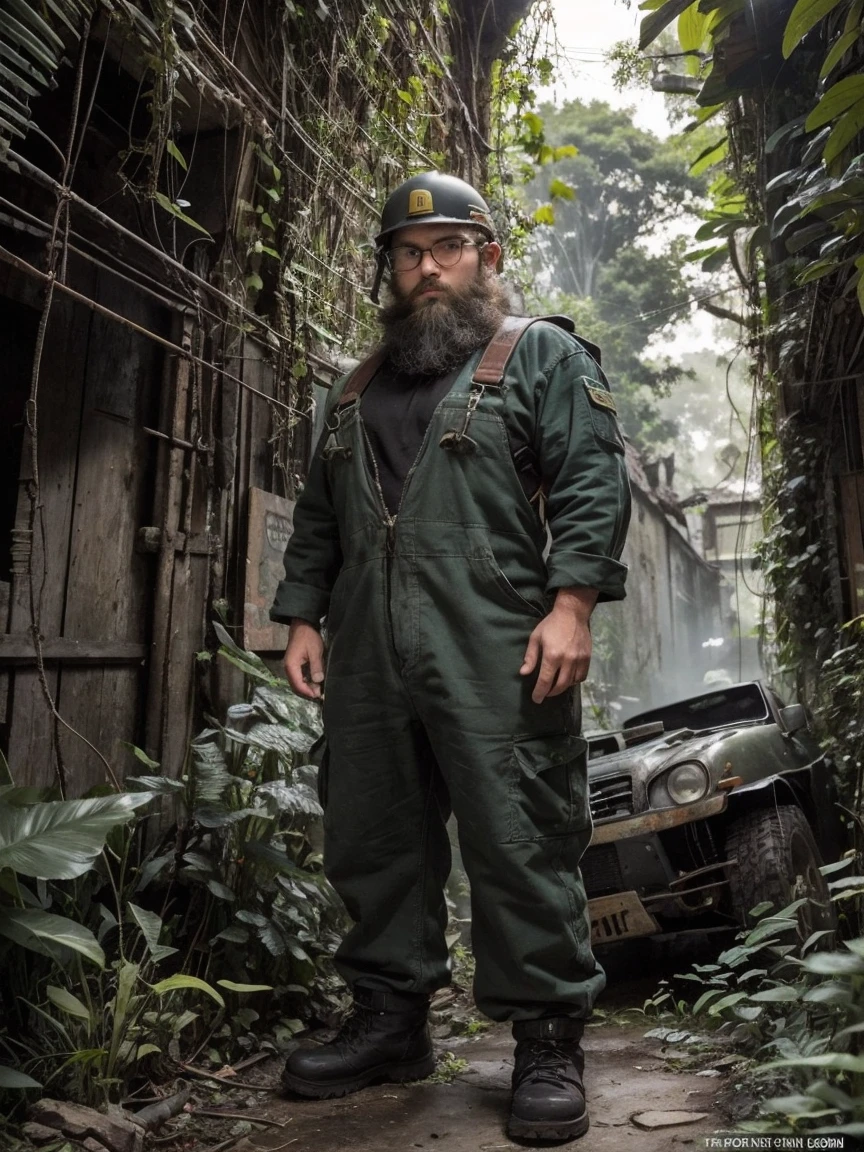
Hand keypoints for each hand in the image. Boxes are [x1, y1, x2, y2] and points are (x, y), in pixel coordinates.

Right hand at [284, 620, 324, 698]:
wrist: (302, 625)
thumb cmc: (308, 637)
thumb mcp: (315, 651)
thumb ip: (316, 666)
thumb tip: (318, 681)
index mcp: (291, 665)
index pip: (297, 684)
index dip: (307, 691)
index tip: (318, 695)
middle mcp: (288, 668)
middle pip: (296, 685)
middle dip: (307, 691)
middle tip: (320, 694)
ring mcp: (290, 666)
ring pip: (297, 682)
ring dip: (307, 687)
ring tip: (318, 689)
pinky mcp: (294, 664)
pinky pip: (298, 677)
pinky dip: (306, 681)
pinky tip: (314, 682)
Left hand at [519, 587, 597, 703]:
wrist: (573, 613)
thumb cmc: (551, 625)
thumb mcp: (536, 638)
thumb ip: (530, 657)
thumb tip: (524, 673)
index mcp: (552, 656)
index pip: (545, 681)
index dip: (539, 693)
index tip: (536, 699)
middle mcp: (567, 660)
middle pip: (559, 686)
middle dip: (550, 693)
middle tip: (544, 694)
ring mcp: (579, 660)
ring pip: (571, 683)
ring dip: (562, 688)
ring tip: (554, 686)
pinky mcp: (587, 658)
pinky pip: (582, 676)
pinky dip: (574, 681)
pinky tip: (568, 679)